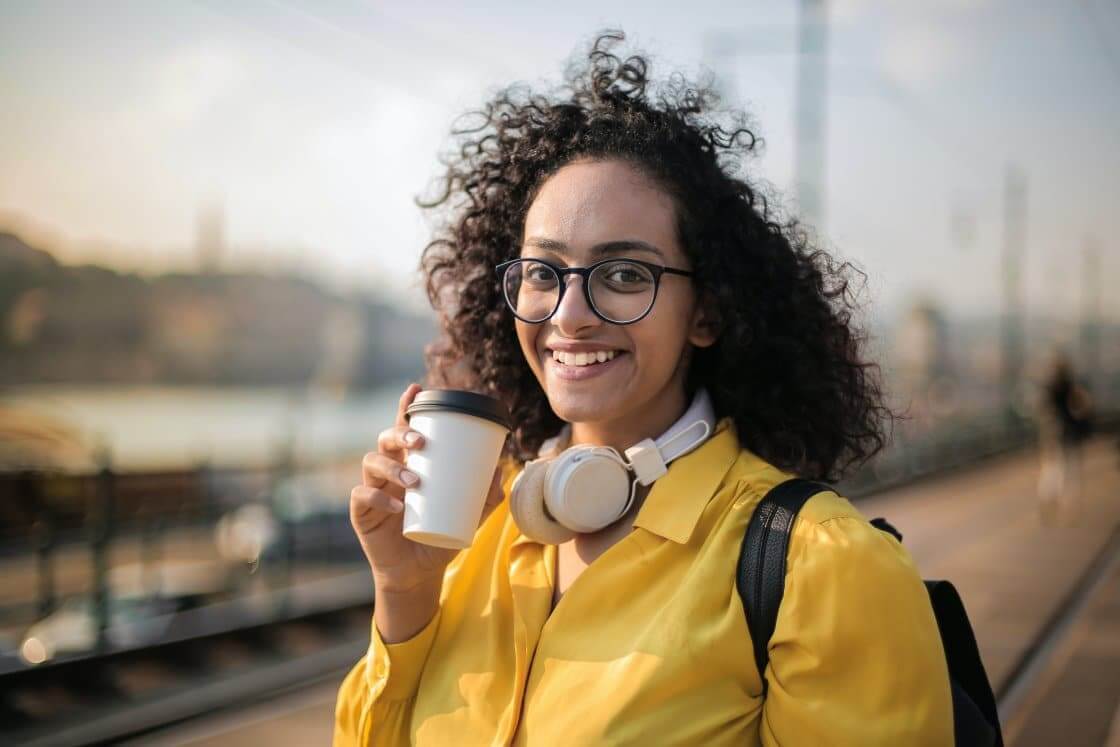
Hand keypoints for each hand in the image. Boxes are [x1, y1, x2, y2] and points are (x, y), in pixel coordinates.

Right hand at [350, 383, 506, 593]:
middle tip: (420, 441)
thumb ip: (485, 496)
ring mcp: (373, 489)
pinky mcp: (361, 512)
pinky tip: (397, 505)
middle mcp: (389, 470)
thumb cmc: (440, 536)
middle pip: (386, 438)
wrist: (418, 573)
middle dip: (399, 432)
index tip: (416, 389)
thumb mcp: (468, 517)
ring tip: (415, 481)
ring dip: (393, 466)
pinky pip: (362, 496)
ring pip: (372, 461)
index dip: (406, 406)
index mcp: (410, 462)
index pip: (404, 428)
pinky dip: (379, 497)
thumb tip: (499, 471)